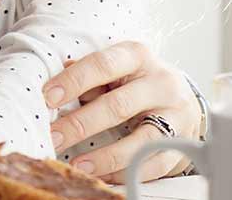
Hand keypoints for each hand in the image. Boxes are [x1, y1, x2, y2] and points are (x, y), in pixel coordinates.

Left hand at [43, 42, 199, 182]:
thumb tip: (53, 88)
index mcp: (137, 56)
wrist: (182, 97)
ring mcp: (176, 114)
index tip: (47, 98)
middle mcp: (161, 82)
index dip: (73, 81)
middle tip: (53, 137)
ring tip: (78, 164)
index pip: (103, 65)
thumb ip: (86, 75)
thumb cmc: (135, 80)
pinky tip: (103, 175)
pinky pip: (155, 164)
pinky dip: (127, 172)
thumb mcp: (114, 68)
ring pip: (141, 140)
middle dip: (80, 124)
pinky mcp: (184, 142)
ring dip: (105, 156)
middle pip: (118, 106)